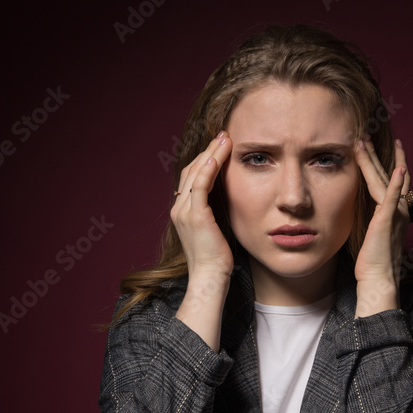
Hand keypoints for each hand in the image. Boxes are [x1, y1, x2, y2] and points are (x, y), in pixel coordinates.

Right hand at [171, 132, 233, 350]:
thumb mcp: (217, 229)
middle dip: (208, 150)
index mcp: (183, 210)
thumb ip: (218, 211)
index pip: (193, 176)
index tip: (221, 145)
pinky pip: (199, 185)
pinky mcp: (195, 216)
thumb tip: (233, 197)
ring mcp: (184, 211)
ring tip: (225, 138)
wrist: (210, 278)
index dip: (205, 159)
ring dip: (210, 153)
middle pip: (192, 169)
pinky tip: (218, 155)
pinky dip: (208, 168)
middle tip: (224, 134)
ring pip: (195, 172)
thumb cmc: (217, 259)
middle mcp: (179, 208)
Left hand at [353, 137, 411, 314]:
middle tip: (367, 134)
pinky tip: (398, 168)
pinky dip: (397, 182)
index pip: (392, 181)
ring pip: (385, 179)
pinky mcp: (387, 220)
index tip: (380, 148)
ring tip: (364, 141)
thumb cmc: (374, 261)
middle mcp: (399, 209)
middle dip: (378, 154)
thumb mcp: (373, 233)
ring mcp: (395, 213)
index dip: (387, 163)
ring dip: (375, 159)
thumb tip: (367, 212)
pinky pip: (393, 197)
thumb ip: (374, 219)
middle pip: (389, 174)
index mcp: (395, 212)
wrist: (379, 278)